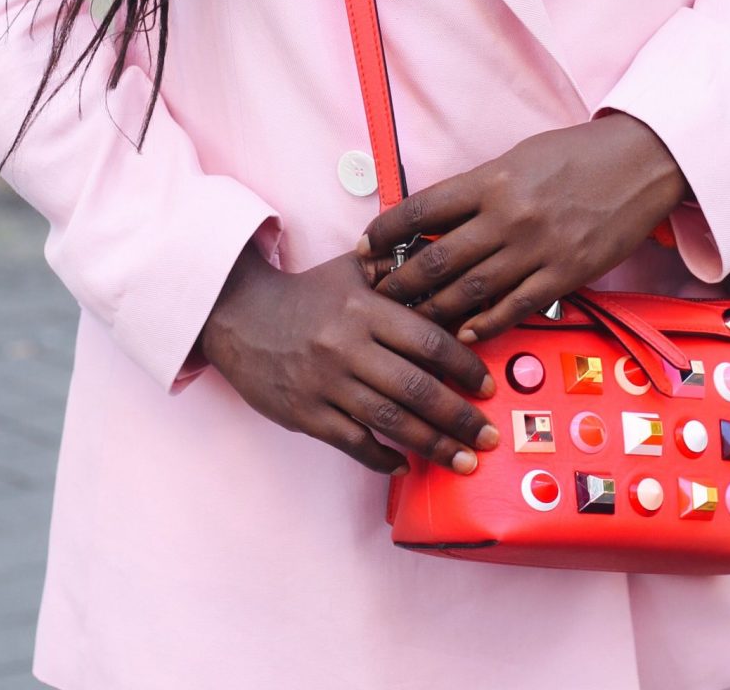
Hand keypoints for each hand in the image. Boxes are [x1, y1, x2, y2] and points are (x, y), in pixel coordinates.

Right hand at [197, 239, 500, 478]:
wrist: (241, 316)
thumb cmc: (307, 293)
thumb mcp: (351, 269)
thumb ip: (396, 270)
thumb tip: (445, 263)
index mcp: (365, 308)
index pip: (428, 339)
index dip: (464, 366)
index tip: (488, 387)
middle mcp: (348, 346)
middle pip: (416, 389)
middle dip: (460, 418)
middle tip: (488, 438)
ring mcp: (326, 383)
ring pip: (390, 422)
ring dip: (433, 446)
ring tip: (463, 462)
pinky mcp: (306, 413)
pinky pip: (353, 443)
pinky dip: (383, 459)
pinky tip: (406, 466)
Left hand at [355, 113, 688, 343]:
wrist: (640, 163)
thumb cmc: (576, 154)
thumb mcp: (519, 158)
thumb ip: (480, 188)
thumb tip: (437, 217)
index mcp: (492, 179)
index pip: (423, 208)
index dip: (386, 231)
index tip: (364, 247)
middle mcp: (509, 216)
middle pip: (438, 258)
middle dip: (401, 281)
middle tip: (377, 294)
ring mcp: (537, 249)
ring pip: (471, 290)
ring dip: (433, 309)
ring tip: (407, 321)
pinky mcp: (564, 276)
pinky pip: (514, 308)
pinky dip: (482, 324)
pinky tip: (460, 334)